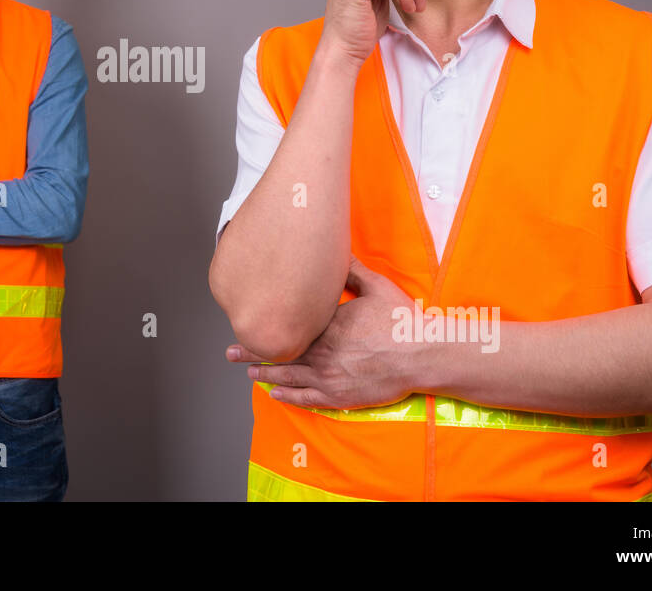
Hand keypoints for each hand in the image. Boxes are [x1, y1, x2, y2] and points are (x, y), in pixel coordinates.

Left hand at [226, 256, 422, 408]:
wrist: (421, 354)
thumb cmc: (401, 320)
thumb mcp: (376, 286)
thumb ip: (351, 270)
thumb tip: (336, 252)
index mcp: (326, 324)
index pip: (288, 324)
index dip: (267, 325)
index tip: (249, 321)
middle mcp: (321, 351)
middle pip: (280, 352)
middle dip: (252, 352)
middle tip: (230, 352)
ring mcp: (328, 375)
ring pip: (287, 376)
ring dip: (264, 374)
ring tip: (248, 372)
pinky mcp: (339, 395)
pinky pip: (306, 398)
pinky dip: (287, 396)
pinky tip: (274, 394)